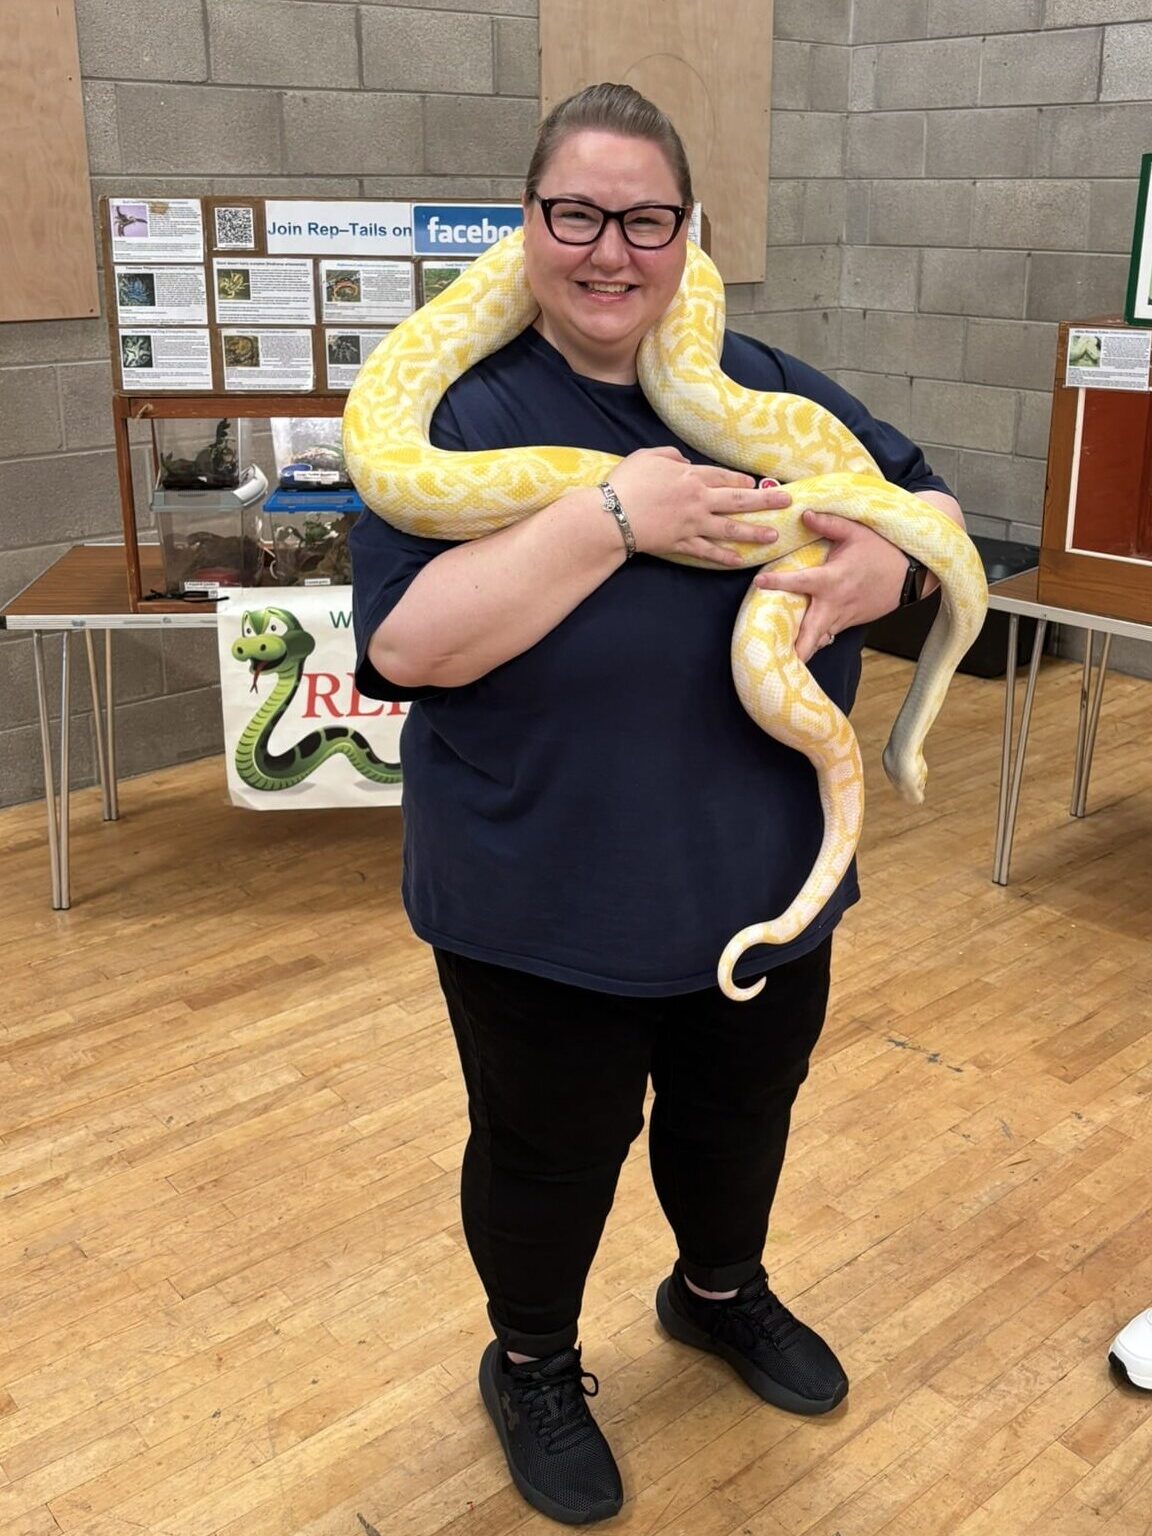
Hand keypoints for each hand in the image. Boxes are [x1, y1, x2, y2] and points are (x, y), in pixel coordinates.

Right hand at [607, 447, 788, 566]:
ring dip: (753, 533)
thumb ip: (670, 455)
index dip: (743, 481)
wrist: (612, 516)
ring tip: (773, 536)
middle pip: (738, 500)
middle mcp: (699, 500)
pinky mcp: (681, 544)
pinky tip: (739, 560)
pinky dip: (723, 557)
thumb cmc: (627, 483)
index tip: (757, 484)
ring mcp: (692, 525)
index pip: (724, 477)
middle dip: (765, 501)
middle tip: (786, 503)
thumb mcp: (648, 456)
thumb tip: (685, 460)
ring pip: (730, 529)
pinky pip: (707, 551)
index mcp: (691, 476)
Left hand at [753, 508, 907, 661]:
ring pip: (818, 639)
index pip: (802, 581)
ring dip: (802, 650)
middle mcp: (835, 603)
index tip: (759, 582)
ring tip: (779, 664)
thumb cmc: (882, 550)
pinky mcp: (848, 623)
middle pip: (812, 633)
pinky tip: (797, 649)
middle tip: (776, 662)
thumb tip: (804, 513)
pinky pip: (827, 635)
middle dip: (797, 649)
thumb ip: (829, 523)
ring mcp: (842, 617)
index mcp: (833, 578)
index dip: (780, 582)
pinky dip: (814, 642)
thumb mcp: (857, 531)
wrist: (910, 573)